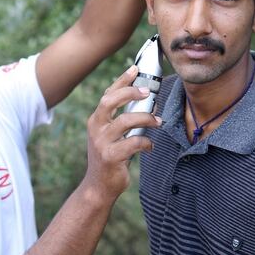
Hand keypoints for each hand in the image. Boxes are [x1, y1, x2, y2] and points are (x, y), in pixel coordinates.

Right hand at [84, 66, 160, 200]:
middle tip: (148, 92)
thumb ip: (122, 120)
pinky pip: (133, 143)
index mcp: (96, 120)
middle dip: (130, 92)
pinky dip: (146, 143)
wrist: (98, 186)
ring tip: (158, 122)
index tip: (135, 68)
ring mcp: (102, 142)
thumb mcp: (111, 136)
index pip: (108, 94)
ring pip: (125, 121)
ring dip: (146, 119)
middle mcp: (96, 128)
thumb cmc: (110, 157)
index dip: (122, 80)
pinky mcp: (111, 157)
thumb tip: (148, 103)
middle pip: (110, 101)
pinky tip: (150, 147)